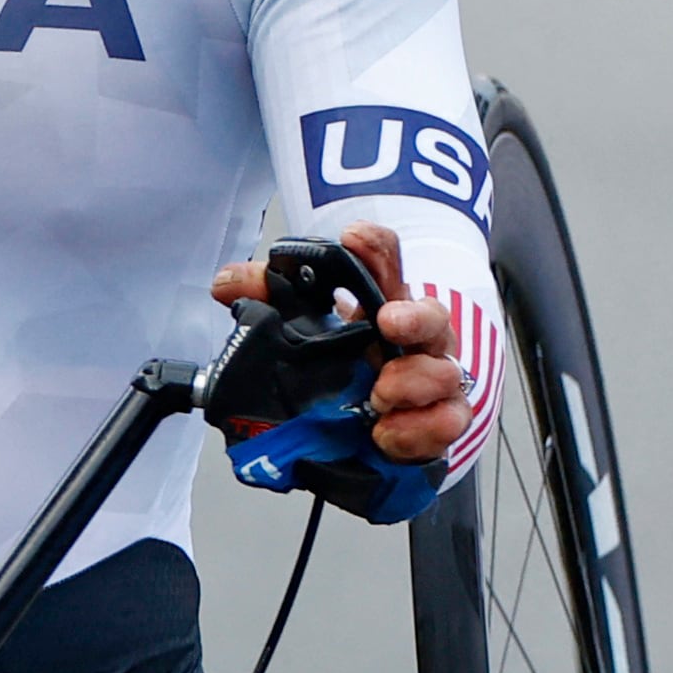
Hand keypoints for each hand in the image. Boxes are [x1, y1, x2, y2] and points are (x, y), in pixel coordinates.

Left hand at [207, 221, 472, 464]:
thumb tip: (226, 283)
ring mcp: (433, 382)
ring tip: (379, 396)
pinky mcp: (439, 424)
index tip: (354, 239)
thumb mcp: (300, 332)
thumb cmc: (345, 371)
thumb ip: (265, 300)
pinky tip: (387, 433)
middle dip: (414, 316)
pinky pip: (446, 423)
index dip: (376, 247)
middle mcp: (415, 340)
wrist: (367, 431)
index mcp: (382, 305)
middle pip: (431, 314)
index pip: (387, 262)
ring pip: (444, 373)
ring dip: (412, 382)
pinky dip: (417, 430)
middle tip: (388, 322)